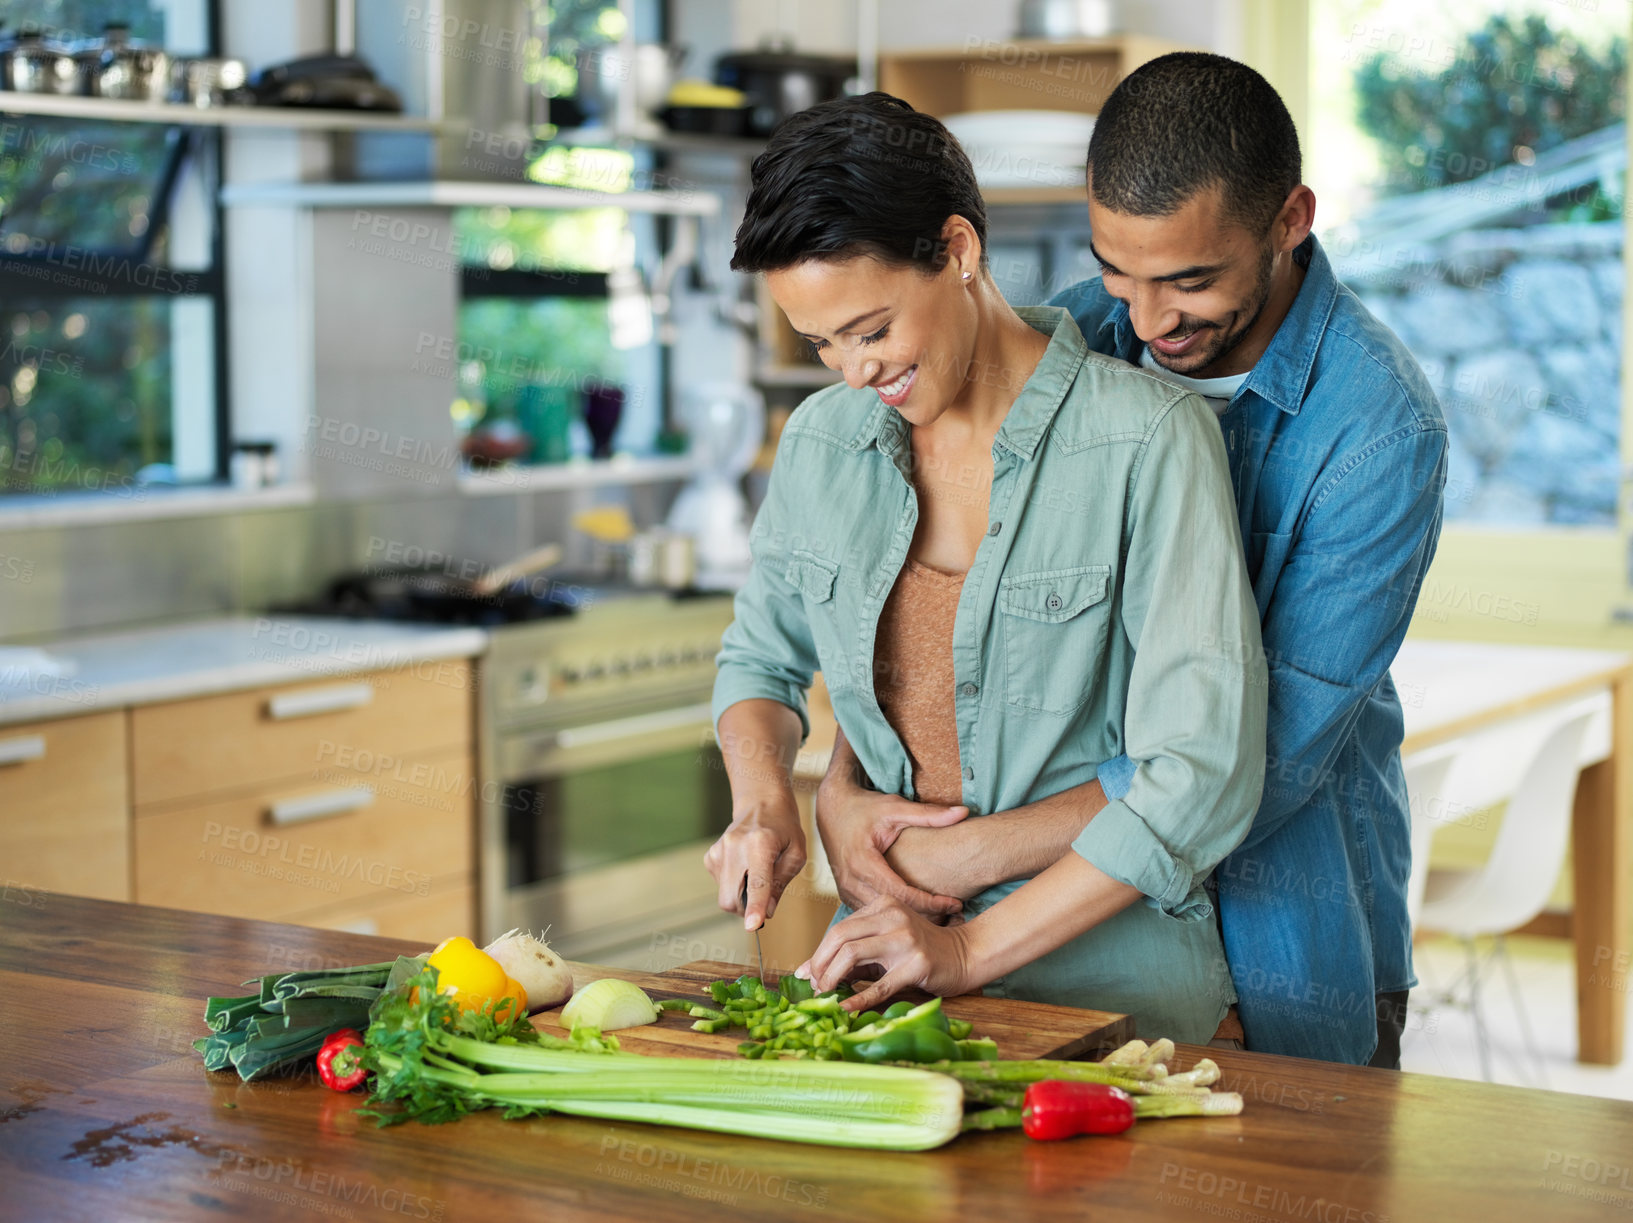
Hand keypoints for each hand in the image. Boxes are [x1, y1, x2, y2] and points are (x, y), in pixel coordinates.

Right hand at [703, 800, 804, 930]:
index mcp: (760, 844)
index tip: (753, 925)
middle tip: (765, 899)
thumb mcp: (796, 854)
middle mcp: (734, 847)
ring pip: (725, 896)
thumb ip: (781, 883)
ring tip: (757, 873)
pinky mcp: (710, 857)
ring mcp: (718, 851)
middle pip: (731, 898)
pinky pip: (721, 886)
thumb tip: (765, 912)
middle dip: (746, 910)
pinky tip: (745, 868)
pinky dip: (734, 886)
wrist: (761, 803)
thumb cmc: (784, 829)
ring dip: (742, 897)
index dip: (755, 907)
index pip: (757, 882)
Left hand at [796, 896, 979, 1011]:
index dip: (818, 954)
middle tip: (814, 987)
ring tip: (825, 995)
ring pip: (853, 954)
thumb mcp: (884, 943)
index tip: (807, 976)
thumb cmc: (919, 951)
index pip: (839, 929)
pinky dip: (858, 999)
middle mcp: (892, 916)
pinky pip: (880, 985)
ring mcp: (905, 939)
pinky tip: (846, 1009)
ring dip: (831, 978)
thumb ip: (852, 953)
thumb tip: (809, 972)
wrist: (963, 955)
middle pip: (840, 937)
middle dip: (820, 964)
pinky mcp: (917, 964)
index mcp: (882, 906)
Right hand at [816, 766, 967, 917]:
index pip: (902, 894)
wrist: (831, 809)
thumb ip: (929, 814)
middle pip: (892, 911)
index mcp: (863, 863)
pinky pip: (873, 913)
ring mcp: (846, 891)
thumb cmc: (864, 808)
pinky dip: (895, 915)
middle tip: (954, 916)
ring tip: (942, 917)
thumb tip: (964, 812)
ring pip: (882, 917)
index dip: (931, 902)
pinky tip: (918, 914)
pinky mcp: (847, 895)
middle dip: (924, 915)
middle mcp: (851, 882)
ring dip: (910, 918)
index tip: (956, 903)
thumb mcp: (895, 807)